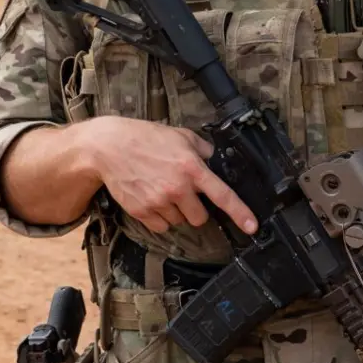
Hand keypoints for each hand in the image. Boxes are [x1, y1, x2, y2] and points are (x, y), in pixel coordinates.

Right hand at [88, 116, 257, 235]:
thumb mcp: (180, 135)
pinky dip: (160, 217)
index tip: (252, 226)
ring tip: (161, 189)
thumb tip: (215, 160)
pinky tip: (151, 197)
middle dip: (195, 208)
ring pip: (179, 221)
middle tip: (183, 192)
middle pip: (200, 217)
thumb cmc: (145, 138)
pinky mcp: (142, 212)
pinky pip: (161, 226)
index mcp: (191, 168)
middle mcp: (177, 188)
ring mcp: (159, 202)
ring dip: (176, 211)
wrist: (110, 147)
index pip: (222, 195)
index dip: (240, 212)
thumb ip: (202, 149)